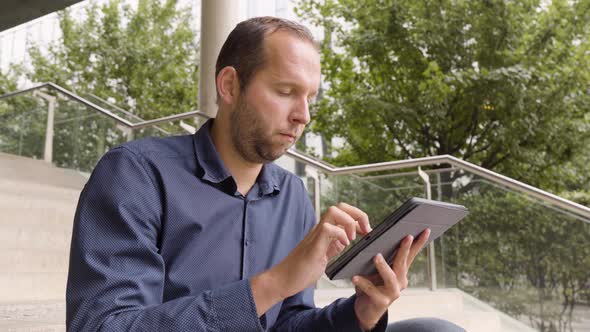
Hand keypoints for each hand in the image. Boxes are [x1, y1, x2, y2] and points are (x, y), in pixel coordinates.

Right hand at [251, 203, 371, 315]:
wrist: (283, 280)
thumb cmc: (301, 270)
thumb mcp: (325, 255)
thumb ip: (334, 245)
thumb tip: (347, 239)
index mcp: (324, 231)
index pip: (343, 211)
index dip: (358, 217)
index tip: (366, 230)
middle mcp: (320, 229)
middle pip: (340, 206)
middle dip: (358, 214)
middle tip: (365, 229)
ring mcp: (315, 236)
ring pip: (333, 211)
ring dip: (349, 222)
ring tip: (352, 238)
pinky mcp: (313, 246)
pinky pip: (327, 229)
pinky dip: (340, 234)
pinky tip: (343, 245)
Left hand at [352, 228, 430, 330]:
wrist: (366, 310)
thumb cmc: (370, 285)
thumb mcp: (375, 269)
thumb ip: (378, 257)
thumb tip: (373, 236)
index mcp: (400, 272)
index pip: (411, 255)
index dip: (419, 243)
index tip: (426, 229)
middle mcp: (400, 281)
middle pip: (403, 263)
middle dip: (405, 249)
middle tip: (407, 236)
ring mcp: (392, 293)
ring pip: (390, 278)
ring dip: (384, 266)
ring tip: (376, 256)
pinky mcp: (381, 302)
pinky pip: (372, 291)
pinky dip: (363, 283)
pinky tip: (354, 277)